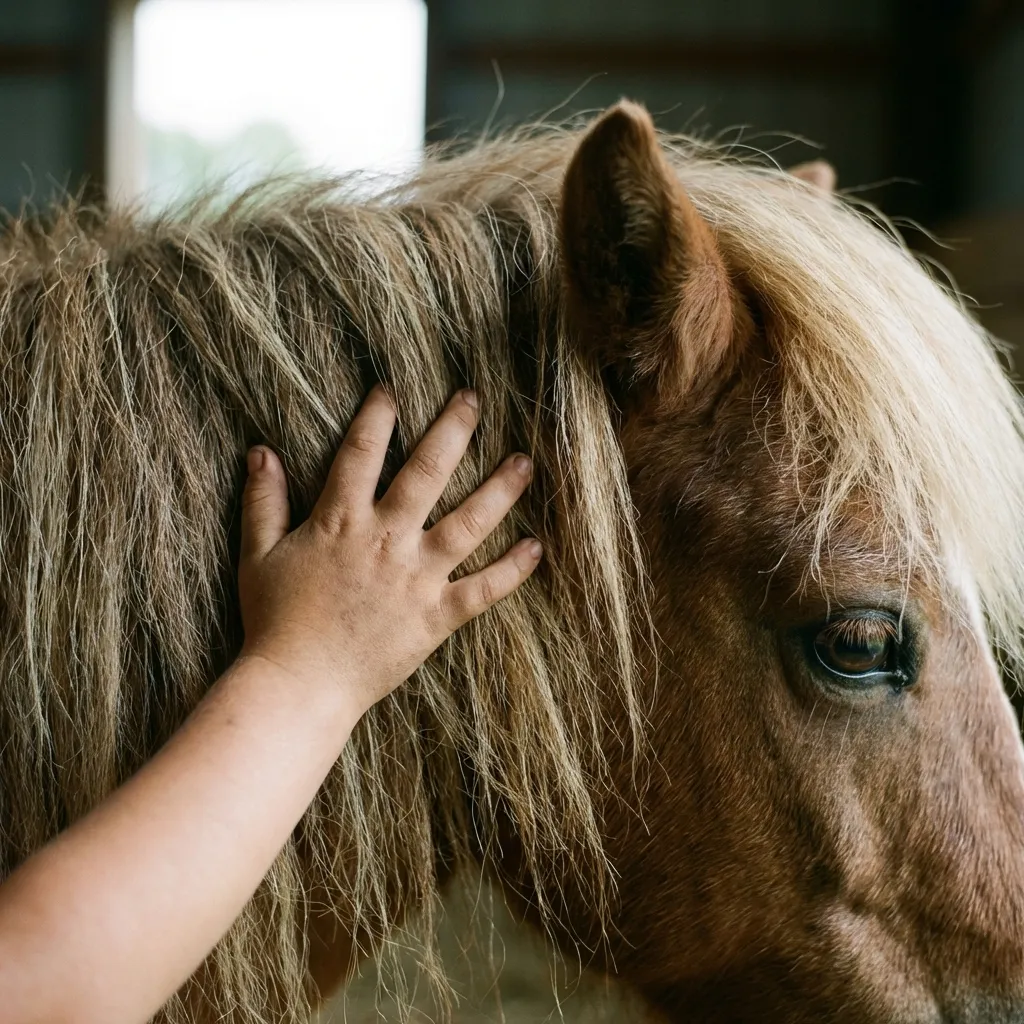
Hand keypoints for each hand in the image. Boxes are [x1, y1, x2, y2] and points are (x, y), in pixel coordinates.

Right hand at [236, 386, 540, 717]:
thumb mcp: (259, 556)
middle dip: (453, 430)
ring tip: (524, 462)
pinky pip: (484, 589)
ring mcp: (417, 577)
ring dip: (500, 490)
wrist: (300, 686)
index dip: (378, 416)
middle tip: (473, 399)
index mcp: (341, 521)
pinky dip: (513, 570)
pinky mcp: (437, 616)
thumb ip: (262, 502)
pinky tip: (535, 547)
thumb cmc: (275, 622)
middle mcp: (387, 540)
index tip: (392, 390)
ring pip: (469, 523)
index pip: (362, 452)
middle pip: (428, 471)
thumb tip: (259, 452)